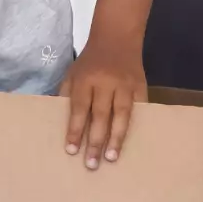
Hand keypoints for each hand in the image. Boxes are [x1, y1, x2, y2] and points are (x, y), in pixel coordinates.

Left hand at [59, 38, 146, 167]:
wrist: (117, 36)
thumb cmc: (90, 60)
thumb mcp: (72, 73)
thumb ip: (67, 95)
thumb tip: (61, 124)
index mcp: (85, 79)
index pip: (79, 108)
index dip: (75, 130)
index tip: (71, 151)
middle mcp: (106, 83)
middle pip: (100, 115)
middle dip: (95, 141)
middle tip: (91, 164)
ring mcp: (126, 85)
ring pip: (122, 115)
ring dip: (117, 138)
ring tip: (112, 158)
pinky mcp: (141, 87)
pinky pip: (138, 110)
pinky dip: (135, 126)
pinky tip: (132, 143)